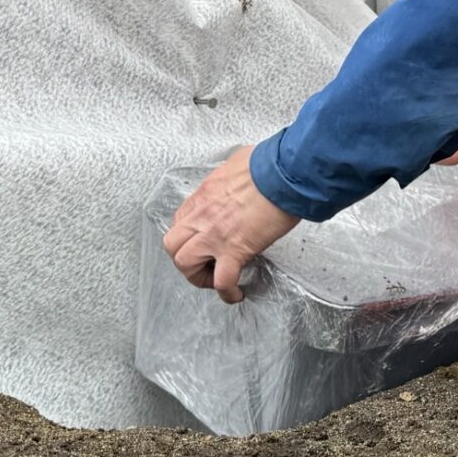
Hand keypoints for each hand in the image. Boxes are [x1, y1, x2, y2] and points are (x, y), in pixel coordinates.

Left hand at [163, 147, 299, 301]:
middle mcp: (202, 215)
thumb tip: (243, 174)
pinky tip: (236, 294)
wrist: (284, 172)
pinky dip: (227, 292)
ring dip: (199, 276)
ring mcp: (214, 234)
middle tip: (204, 265)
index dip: (189, 236)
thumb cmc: (268, 163)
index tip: (202, 242)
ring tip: (217, 281)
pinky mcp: (234, 249)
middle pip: (172, 244)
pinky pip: (222, 281)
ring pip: (185, 264)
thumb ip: (234, 174)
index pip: (181, 221)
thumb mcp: (239, 161)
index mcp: (204, 194)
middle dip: (185, 259)